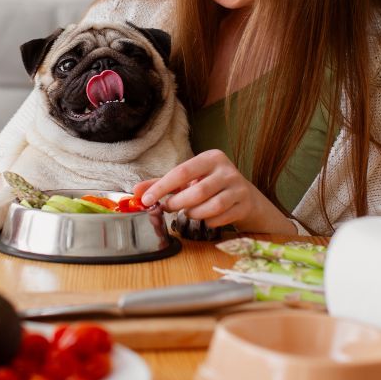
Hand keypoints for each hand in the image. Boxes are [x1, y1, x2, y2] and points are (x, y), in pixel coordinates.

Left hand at [133, 149, 296, 233]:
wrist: (245, 196)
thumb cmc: (210, 185)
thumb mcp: (188, 180)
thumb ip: (162, 184)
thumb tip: (136, 192)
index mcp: (211, 158)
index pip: (181, 172)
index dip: (161, 187)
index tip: (145, 199)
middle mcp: (227, 170)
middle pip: (197, 191)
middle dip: (177, 203)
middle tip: (168, 208)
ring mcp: (238, 188)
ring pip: (210, 207)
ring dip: (193, 214)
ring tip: (188, 212)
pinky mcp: (244, 205)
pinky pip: (221, 218)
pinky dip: (208, 221)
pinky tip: (206, 218)